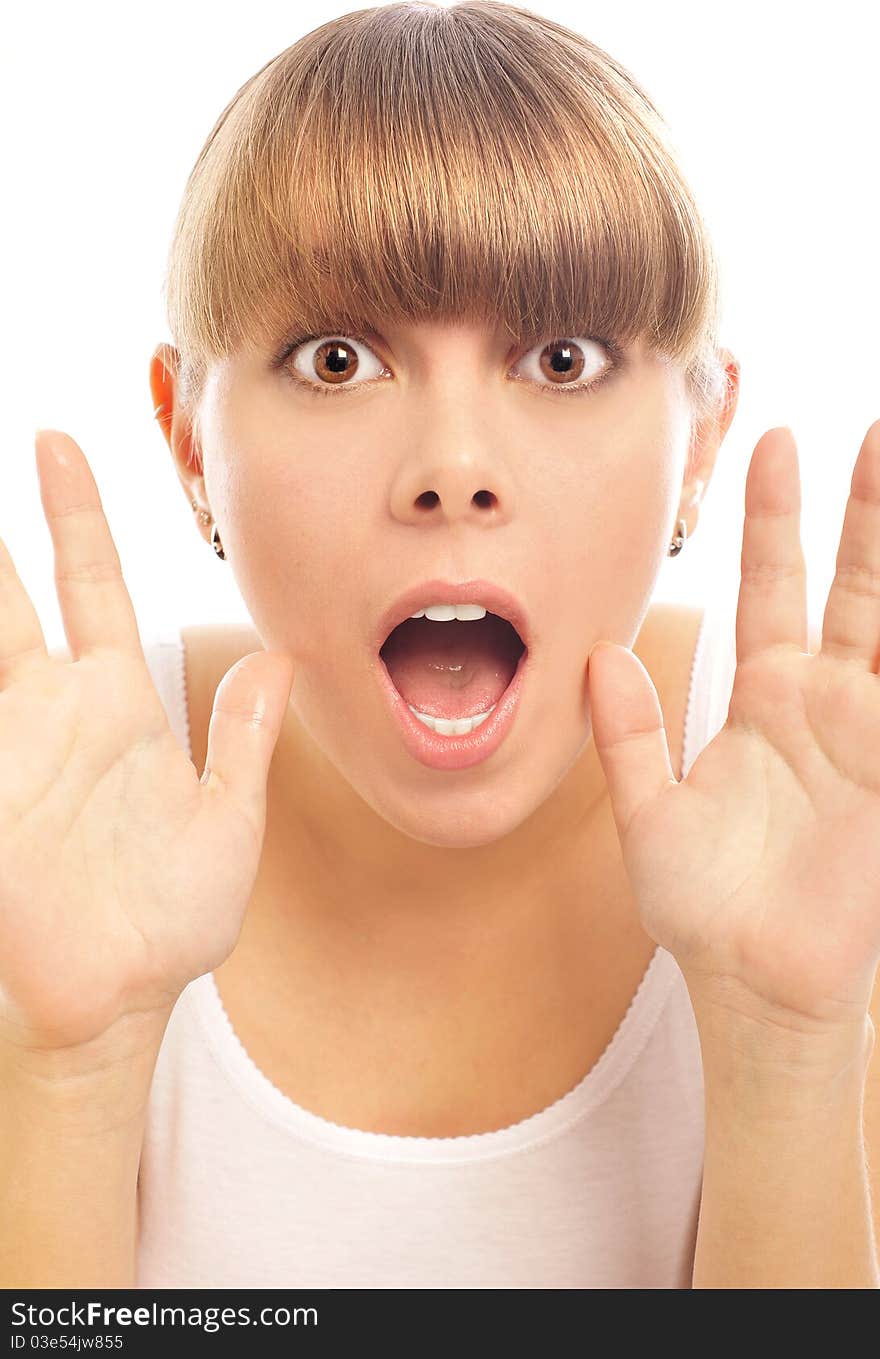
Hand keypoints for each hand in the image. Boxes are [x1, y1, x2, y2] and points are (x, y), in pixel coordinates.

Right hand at [0, 430, 294, 1054]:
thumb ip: (244, 738)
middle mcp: (52, 711)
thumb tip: (282, 656)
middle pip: (12, 593)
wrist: (117, 1002)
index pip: (90, 584)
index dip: (74, 515)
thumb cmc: (170, 922)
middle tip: (16, 442)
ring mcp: (9, 746)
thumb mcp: (225, 822)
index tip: (57, 441)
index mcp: (117, 706)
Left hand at [588, 420, 879, 1044]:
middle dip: (862, 511)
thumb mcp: (650, 817)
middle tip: (871, 430)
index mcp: (760, 699)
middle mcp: (821, 702)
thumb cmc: (702, 908)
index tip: (771, 442)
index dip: (773, 517)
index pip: (770, 586)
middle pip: (850, 585)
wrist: (754, 986)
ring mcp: (867, 734)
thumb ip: (627, 738)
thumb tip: (596, 657)